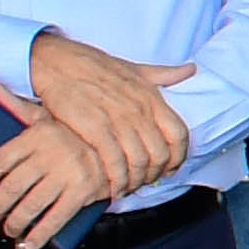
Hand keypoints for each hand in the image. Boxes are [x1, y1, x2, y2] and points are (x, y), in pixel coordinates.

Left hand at [0, 88, 127, 248]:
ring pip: (29, 206)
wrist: (122, 136)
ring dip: (16, 223)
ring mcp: (68, 173)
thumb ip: (17, 106)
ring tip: (12, 227)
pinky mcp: (84, 190)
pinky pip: (56, 217)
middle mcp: (50, 154)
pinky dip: (41, 234)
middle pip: (9, 188)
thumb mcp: (47, 114)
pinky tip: (32, 241)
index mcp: (37, 134)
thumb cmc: (77, 128)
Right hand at [26, 31, 192, 190]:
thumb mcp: (135, 68)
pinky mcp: (93, 128)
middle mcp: (139, 110)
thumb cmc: (95, 67)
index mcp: (152, 97)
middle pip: (160, 154)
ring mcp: (117, 120)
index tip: (170, 168)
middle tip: (144, 182)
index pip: (179, 134)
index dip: (178, 157)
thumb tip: (191, 70)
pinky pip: (113, 162)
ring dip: (134, 181)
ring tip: (127, 187)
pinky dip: (115, 179)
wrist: (57, 61)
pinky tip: (110, 186)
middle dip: (154, 174)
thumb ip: (163, 74)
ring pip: (138, 162)